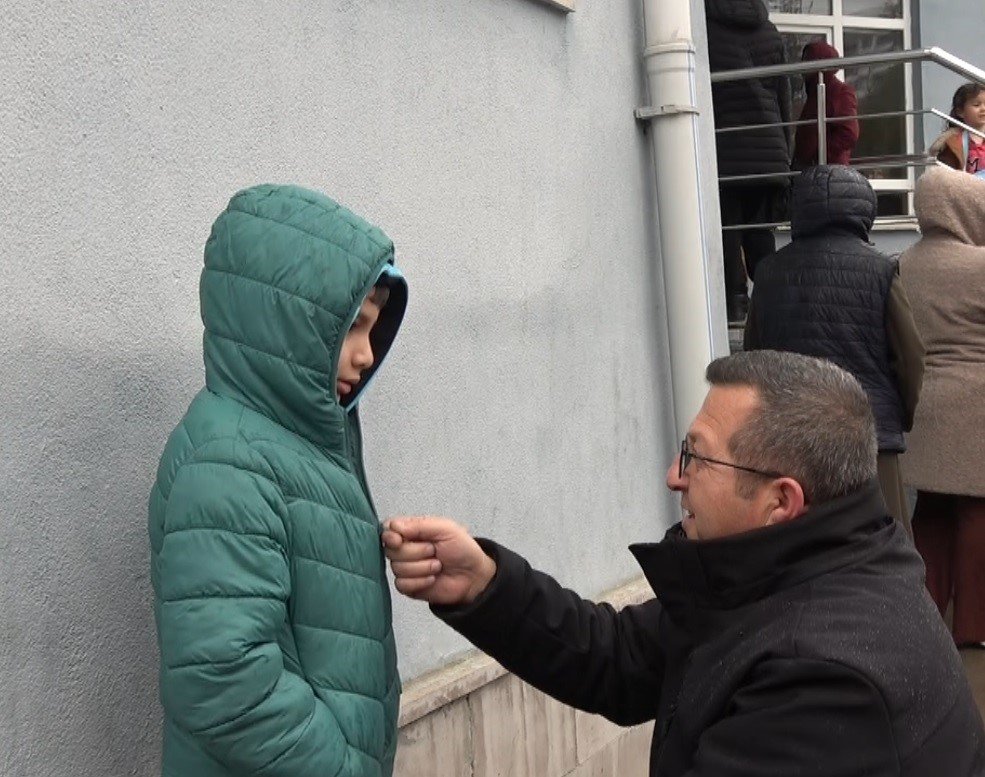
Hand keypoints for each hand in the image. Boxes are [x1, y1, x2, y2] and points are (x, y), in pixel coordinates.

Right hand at [382, 516, 496, 605]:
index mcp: (411, 531)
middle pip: (390, 550)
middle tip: (433, 551)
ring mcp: (405, 568)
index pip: (387, 529)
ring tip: (437, 565)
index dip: (390, 535)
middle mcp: (405, 548)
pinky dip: (419, 581)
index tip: (400, 539)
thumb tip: (394, 527)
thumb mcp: (445, 528)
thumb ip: (418, 525)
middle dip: (415, 552)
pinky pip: (401, 584)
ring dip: (421, 568)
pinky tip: (432, 579)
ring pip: (396, 568)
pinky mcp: (408, 586)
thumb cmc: (462, 549)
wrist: (473, 576)